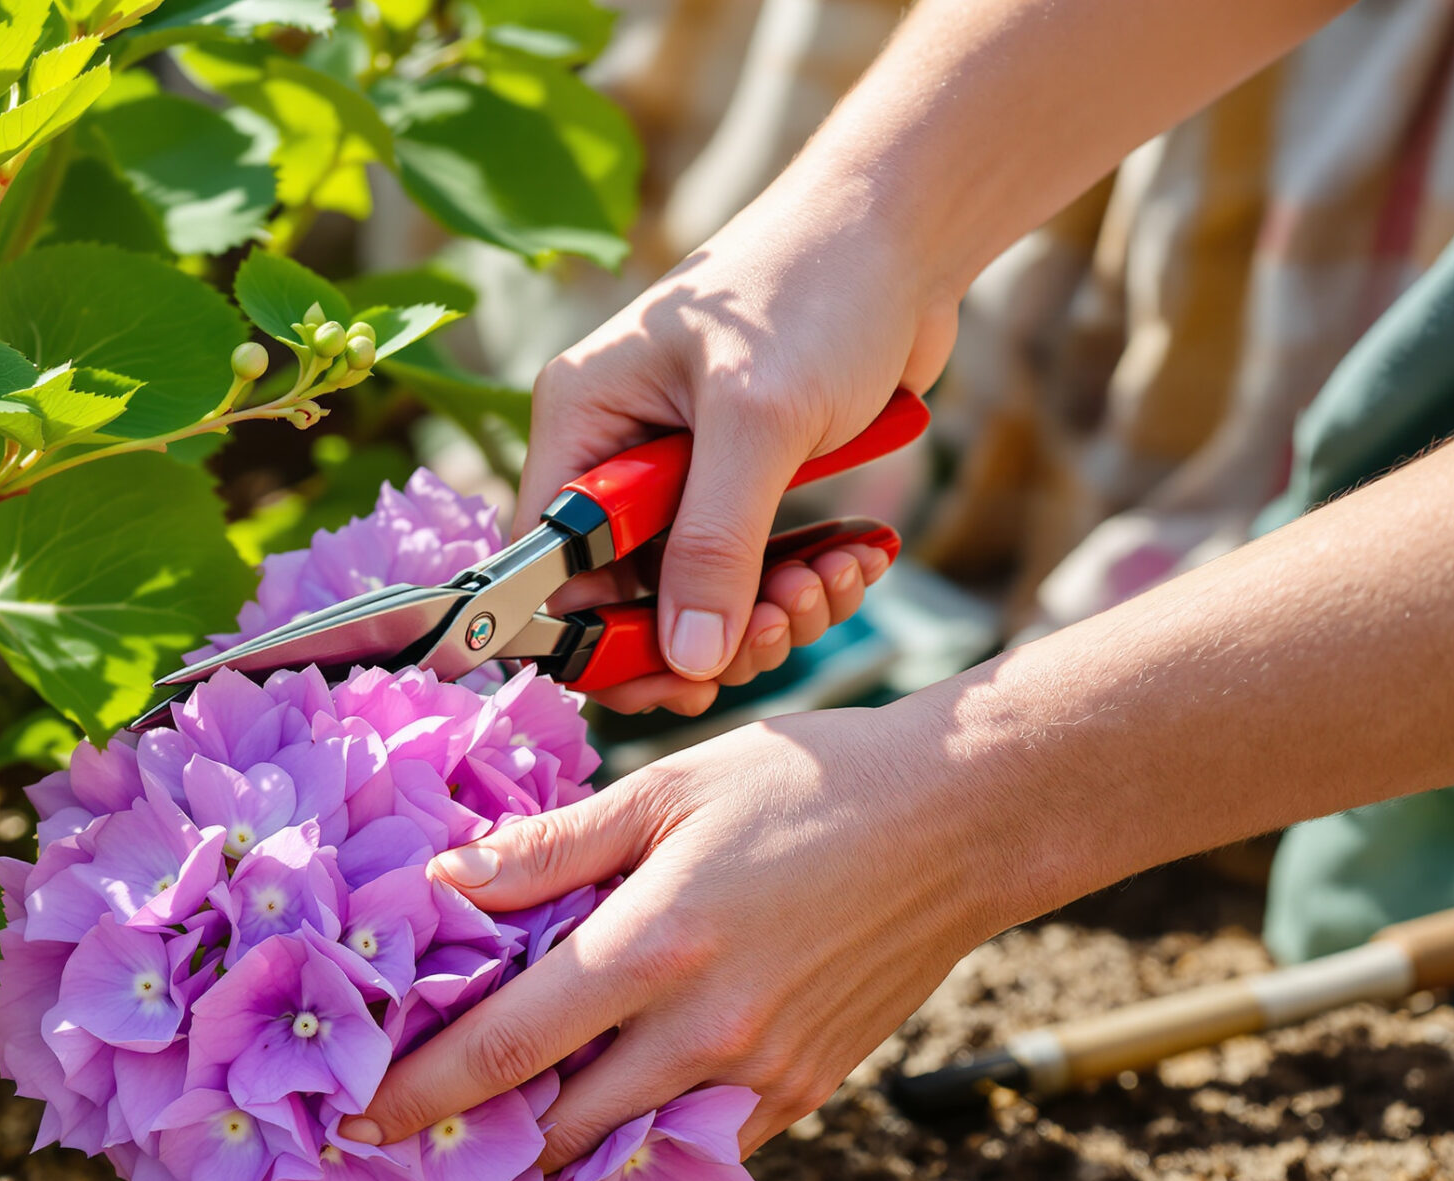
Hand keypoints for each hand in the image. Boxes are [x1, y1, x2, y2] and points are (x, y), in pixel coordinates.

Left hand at [337, 702, 1004, 1165]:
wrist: (959, 822)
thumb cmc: (806, 783)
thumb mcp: (669, 787)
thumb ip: (553, 848)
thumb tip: (447, 882)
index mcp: (653, 946)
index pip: (506, 1048)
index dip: (420, 1091)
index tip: (357, 1119)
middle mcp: (703, 1030)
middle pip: (555, 1130)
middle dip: (477, 1142)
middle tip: (415, 1131)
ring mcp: (759, 1073)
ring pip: (624, 1153)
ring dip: (553, 1155)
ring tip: (495, 1136)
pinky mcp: (805, 1092)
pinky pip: (699, 1149)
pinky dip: (642, 1146)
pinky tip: (605, 1117)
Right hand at [524, 172, 958, 715]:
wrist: (905, 230)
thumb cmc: (815, 289)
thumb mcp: (759, 422)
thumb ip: (714, 545)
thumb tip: (684, 661)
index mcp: (582, 421)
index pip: (548, 566)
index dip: (600, 637)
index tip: (680, 676)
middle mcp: (616, 452)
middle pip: (625, 599)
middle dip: (706, 632)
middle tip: (781, 626)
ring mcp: (682, 473)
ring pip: (696, 599)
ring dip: (769, 614)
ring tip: (834, 582)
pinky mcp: (744, 485)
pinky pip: (752, 575)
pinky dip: (803, 585)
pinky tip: (855, 558)